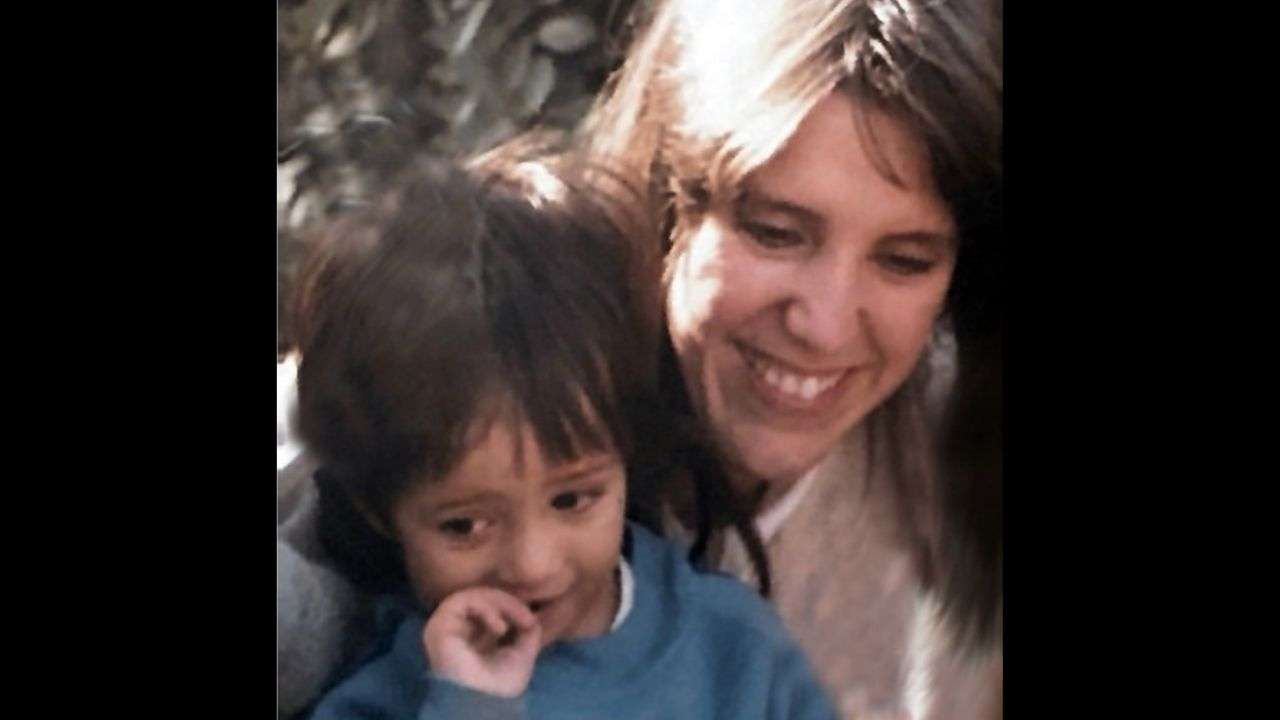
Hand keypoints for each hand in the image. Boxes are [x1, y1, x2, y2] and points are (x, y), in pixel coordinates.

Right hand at [423, 586, 542, 697]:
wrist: (482, 702)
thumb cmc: (499, 686)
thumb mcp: (521, 654)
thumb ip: (527, 632)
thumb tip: (532, 615)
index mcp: (472, 637)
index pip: (489, 608)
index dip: (511, 607)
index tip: (531, 621)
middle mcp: (456, 630)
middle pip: (482, 599)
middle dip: (508, 603)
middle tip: (527, 618)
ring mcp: (446, 626)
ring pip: (473, 596)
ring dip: (500, 604)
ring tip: (515, 623)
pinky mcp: (439, 624)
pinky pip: (463, 601)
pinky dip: (487, 608)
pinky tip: (500, 628)